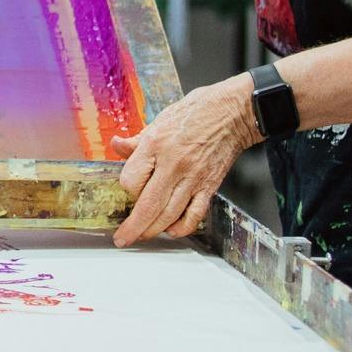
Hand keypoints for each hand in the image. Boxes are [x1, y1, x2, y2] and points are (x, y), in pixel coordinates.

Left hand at [109, 77, 258, 246]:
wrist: (235, 112)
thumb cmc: (198, 112)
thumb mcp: (160, 120)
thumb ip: (137, 140)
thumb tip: (117, 145)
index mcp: (156, 145)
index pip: (131, 180)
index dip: (126, 188)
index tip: (128, 189)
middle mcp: (173, 165)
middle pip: (148, 205)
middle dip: (133, 227)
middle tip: (123, 239)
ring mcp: (193, 178)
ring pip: (169, 214)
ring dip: (153, 230)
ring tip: (142, 237)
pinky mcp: (210, 186)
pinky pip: (195, 214)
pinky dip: (182, 227)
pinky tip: (172, 231)